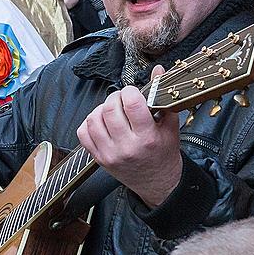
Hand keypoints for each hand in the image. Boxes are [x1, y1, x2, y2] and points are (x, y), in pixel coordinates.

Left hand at [77, 66, 181, 207]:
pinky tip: (102, 123)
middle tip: (123, 101)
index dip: (130, 91)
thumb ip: (163, 97)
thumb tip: (158, 71)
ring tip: (113, 111)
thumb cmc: (164, 154)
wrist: (158, 184)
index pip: (131, 104)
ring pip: (93, 119)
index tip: (134, 93)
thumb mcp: (171, 126)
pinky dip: (90, 123)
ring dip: (101, 109)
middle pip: (109, 109)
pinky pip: (83, 134)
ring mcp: (109, 154)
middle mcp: (126, 146)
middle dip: (115, 98)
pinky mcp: (99, 159)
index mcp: (147, 137)